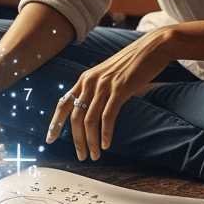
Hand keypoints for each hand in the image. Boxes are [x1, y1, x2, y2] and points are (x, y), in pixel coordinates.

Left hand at [45, 28, 173, 160]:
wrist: (153, 48)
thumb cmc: (133, 63)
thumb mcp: (109, 74)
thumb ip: (98, 88)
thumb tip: (93, 108)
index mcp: (85, 79)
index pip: (63, 103)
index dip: (55, 122)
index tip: (50, 138)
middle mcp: (90, 82)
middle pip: (75, 116)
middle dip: (76, 140)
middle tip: (81, 156)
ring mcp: (104, 85)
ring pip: (89, 120)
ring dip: (90, 141)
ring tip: (94, 155)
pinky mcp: (120, 89)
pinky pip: (107, 116)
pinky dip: (105, 133)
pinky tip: (106, 145)